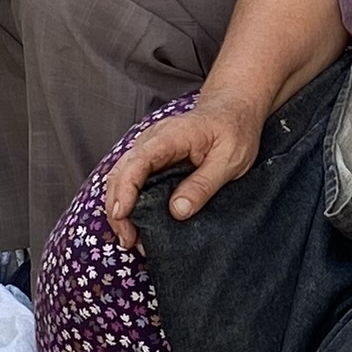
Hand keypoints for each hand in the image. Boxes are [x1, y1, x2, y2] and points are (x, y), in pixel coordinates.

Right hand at [103, 94, 264, 248]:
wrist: (232, 110)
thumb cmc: (234, 131)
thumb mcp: (230, 160)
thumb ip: (203, 184)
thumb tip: (177, 211)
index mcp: (171, 137)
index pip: (138, 162)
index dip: (126, 190)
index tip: (123, 216)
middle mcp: (151, 140)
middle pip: (120, 173)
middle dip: (118, 208)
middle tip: (130, 240)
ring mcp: (148, 149)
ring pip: (120, 178)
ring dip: (119, 208)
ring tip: (131, 239)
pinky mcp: (151, 160)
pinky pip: (130, 180)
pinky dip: (128, 202)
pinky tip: (136, 223)